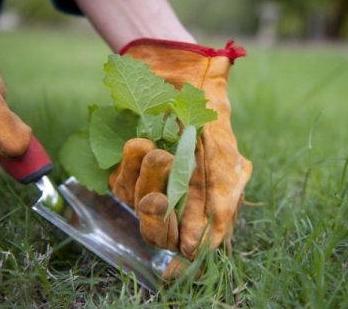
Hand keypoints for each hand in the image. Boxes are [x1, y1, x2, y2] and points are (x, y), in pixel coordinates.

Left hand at [108, 38, 251, 279]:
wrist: (186, 75)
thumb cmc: (211, 118)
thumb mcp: (226, 160)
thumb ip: (222, 200)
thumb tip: (210, 242)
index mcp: (205, 202)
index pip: (192, 244)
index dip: (181, 261)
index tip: (172, 273)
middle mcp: (177, 197)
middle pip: (159, 231)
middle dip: (156, 219)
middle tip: (158, 198)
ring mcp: (151, 183)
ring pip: (138, 204)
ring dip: (146, 180)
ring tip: (157, 150)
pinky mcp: (127, 168)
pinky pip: (120, 180)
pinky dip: (129, 164)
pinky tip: (141, 143)